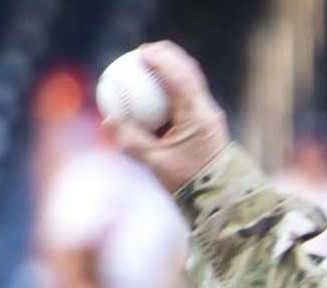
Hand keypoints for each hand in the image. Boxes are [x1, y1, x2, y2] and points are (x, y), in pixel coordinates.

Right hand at [106, 42, 229, 192]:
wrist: (217, 197)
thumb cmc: (186, 182)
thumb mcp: (154, 163)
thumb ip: (130, 141)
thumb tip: (108, 119)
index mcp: (197, 118)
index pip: (180, 80)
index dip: (161, 61)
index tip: (141, 52)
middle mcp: (207, 111)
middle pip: (189, 71)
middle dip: (167, 55)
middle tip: (144, 51)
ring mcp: (210, 114)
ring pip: (192, 79)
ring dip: (173, 66)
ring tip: (151, 60)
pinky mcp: (208, 120)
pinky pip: (190, 93)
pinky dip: (174, 83)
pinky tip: (157, 85)